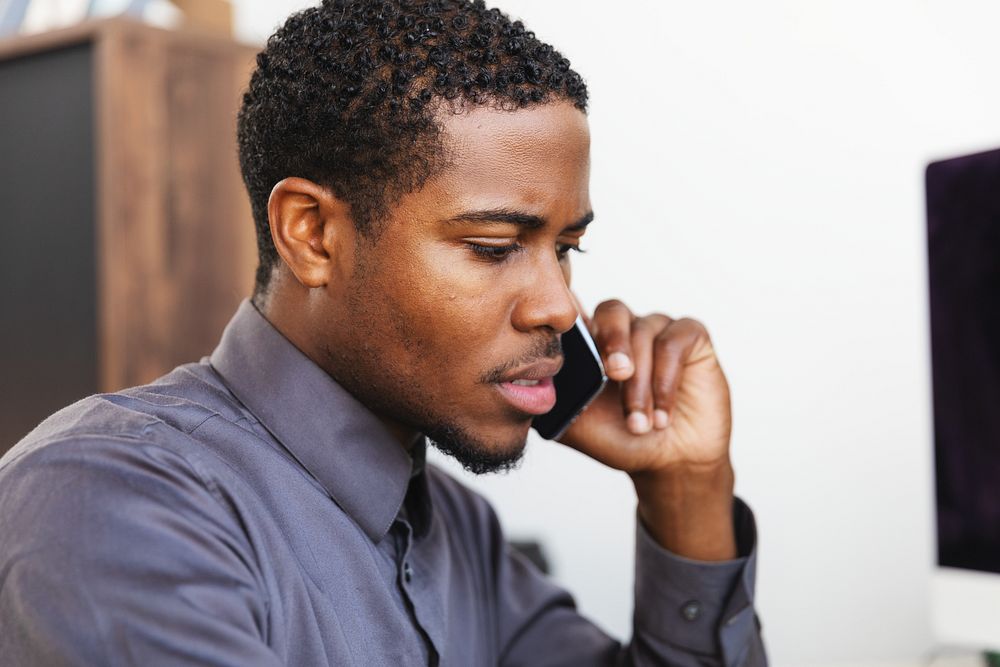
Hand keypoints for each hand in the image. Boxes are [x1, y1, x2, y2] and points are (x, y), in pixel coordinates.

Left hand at [559, 299, 731, 476]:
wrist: (669, 463)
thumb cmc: (621, 438)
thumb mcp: (576, 425)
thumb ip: (553, 399)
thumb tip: (525, 382)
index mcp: (591, 342)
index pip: (575, 310)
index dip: (569, 316)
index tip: (565, 343)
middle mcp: (624, 329)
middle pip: (612, 310)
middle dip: (612, 343)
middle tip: (615, 375)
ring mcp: (657, 330)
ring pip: (644, 333)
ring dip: (640, 383)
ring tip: (639, 423)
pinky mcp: (690, 337)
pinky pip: (674, 342)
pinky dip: (666, 381)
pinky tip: (662, 415)